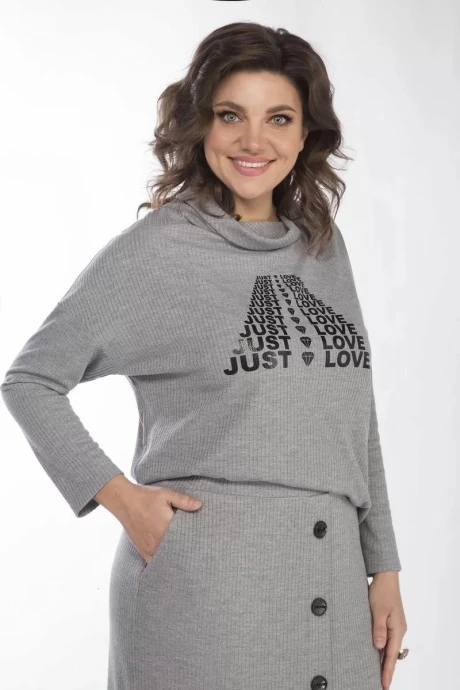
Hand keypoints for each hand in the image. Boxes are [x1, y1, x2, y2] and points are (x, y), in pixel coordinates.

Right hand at [118, 485, 202, 562]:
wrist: (124, 501)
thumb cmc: (146, 496)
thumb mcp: (166, 494)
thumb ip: (184, 500)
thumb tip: (200, 505)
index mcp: (167, 527)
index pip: (186, 539)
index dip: (194, 541)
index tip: (201, 541)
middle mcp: (159, 541)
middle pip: (177, 550)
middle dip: (186, 550)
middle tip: (196, 551)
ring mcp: (150, 547)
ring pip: (167, 558)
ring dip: (175, 557)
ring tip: (184, 557)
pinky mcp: (143, 550)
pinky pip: (154, 562)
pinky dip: (162, 563)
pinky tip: (169, 563)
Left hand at [368, 571, 407, 688]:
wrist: (386, 577)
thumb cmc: (381, 591)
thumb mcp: (378, 610)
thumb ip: (379, 628)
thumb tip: (379, 647)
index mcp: (397, 629)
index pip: (392, 656)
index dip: (387, 672)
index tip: (384, 685)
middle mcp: (399, 630)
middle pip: (392, 655)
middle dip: (387, 670)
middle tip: (381, 685)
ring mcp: (395, 626)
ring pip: (390, 648)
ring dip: (385, 661)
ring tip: (379, 675)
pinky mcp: (390, 621)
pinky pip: (388, 640)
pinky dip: (384, 650)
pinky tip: (378, 655)